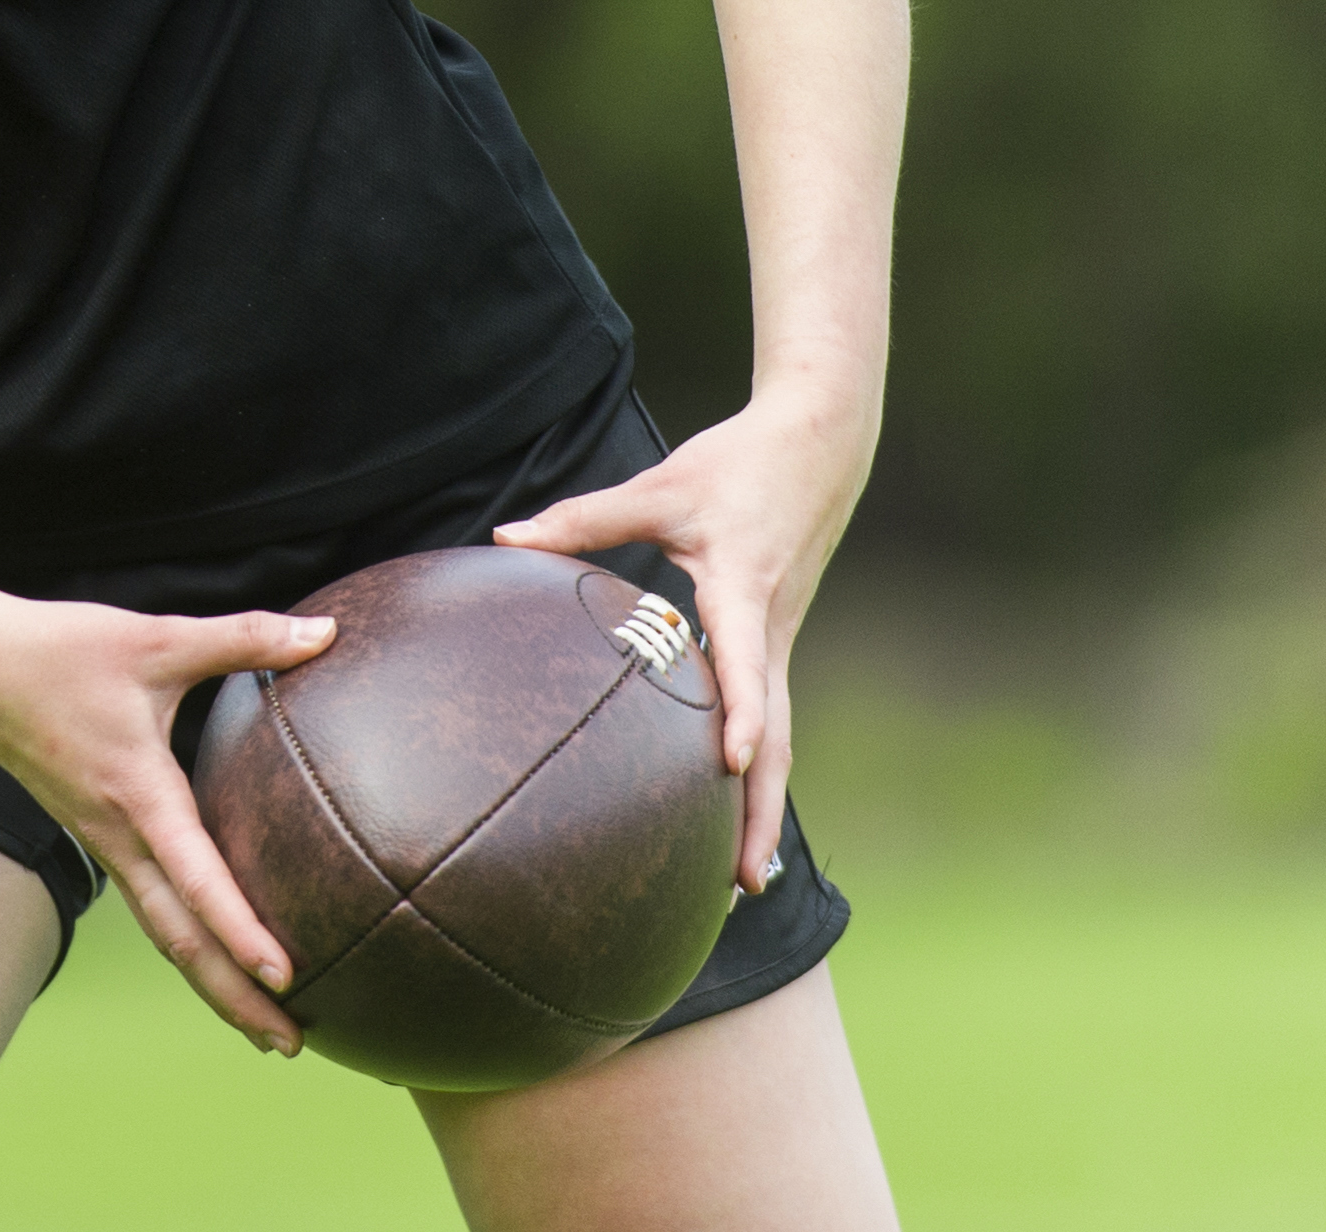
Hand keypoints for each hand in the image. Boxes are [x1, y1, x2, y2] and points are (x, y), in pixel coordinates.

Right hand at [0, 593, 337, 1051]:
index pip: (195, 878)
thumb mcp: (156, 637)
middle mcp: (116, 832)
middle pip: (178, 938)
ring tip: (262, 1025)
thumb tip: (327, 632)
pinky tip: (211, 948)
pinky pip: (145, 903)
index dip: (239, 929)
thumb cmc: (58, 648)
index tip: (285, 975)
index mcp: (136, 792)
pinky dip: (184, 940)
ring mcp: (100, 839)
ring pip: (160, 930)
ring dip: (210, 979)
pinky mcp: (93, 831)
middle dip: (233, 995)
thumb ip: (243, 638)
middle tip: (290, 1045)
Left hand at [492, 388, 873, 900]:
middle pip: (777, 736)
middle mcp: (771, 626)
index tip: (732, 765)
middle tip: (743, 883)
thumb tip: (506, 539)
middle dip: (763, 812)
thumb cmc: (736, 464)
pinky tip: (734, 804)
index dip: (744, 714)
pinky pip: (772, 713)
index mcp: (743, 589)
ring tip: (744, 877)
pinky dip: (760, 765)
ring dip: (766, 804)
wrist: (819, 443)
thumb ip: (583, 518)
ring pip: (781, 735)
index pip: (748, 662)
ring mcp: (780, 637)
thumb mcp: (659, 486)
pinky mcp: (776, 636)